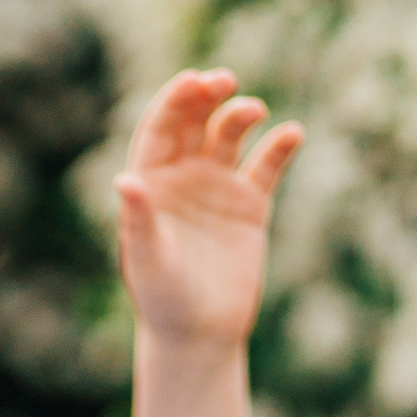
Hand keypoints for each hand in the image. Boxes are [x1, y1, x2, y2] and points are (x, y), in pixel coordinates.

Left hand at [113, 69, 305, 350]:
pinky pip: (266, 167)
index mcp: (151, 182)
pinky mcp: (250, 207)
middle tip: (224, 81)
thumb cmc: (163, 300)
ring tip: (254, 110)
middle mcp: (182, 177)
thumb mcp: (149, 258)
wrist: (199, 335)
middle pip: (195, 122)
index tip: (193, 81)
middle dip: (208, 97)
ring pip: (230, 136)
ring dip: (241, 116)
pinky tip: (292, 134)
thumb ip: (140, 218)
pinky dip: (279, 147)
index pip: (161, 129)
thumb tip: (124, 179)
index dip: (175, 101)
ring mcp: (217, 188)